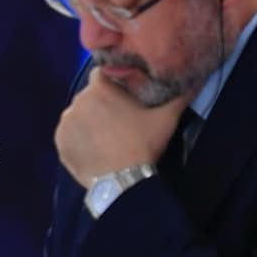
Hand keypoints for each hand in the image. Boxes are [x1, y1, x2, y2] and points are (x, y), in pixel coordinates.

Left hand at [54, 68, 188, 187]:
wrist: (122, 182)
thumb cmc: (143, 144)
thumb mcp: (166, 118)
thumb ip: (180, 95)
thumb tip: (197, 78)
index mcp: (100, 89)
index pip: (101, 74)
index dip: (112, 83)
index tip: (122, 96)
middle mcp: (77, 101)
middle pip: (89, 96)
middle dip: (101, 104)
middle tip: (118, 121)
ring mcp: (65, 122)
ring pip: (78, 115)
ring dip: (88, 122)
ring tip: (106, 138)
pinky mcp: (59, 142)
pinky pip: (68, 135)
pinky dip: (78, 139)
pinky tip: (94, 149)